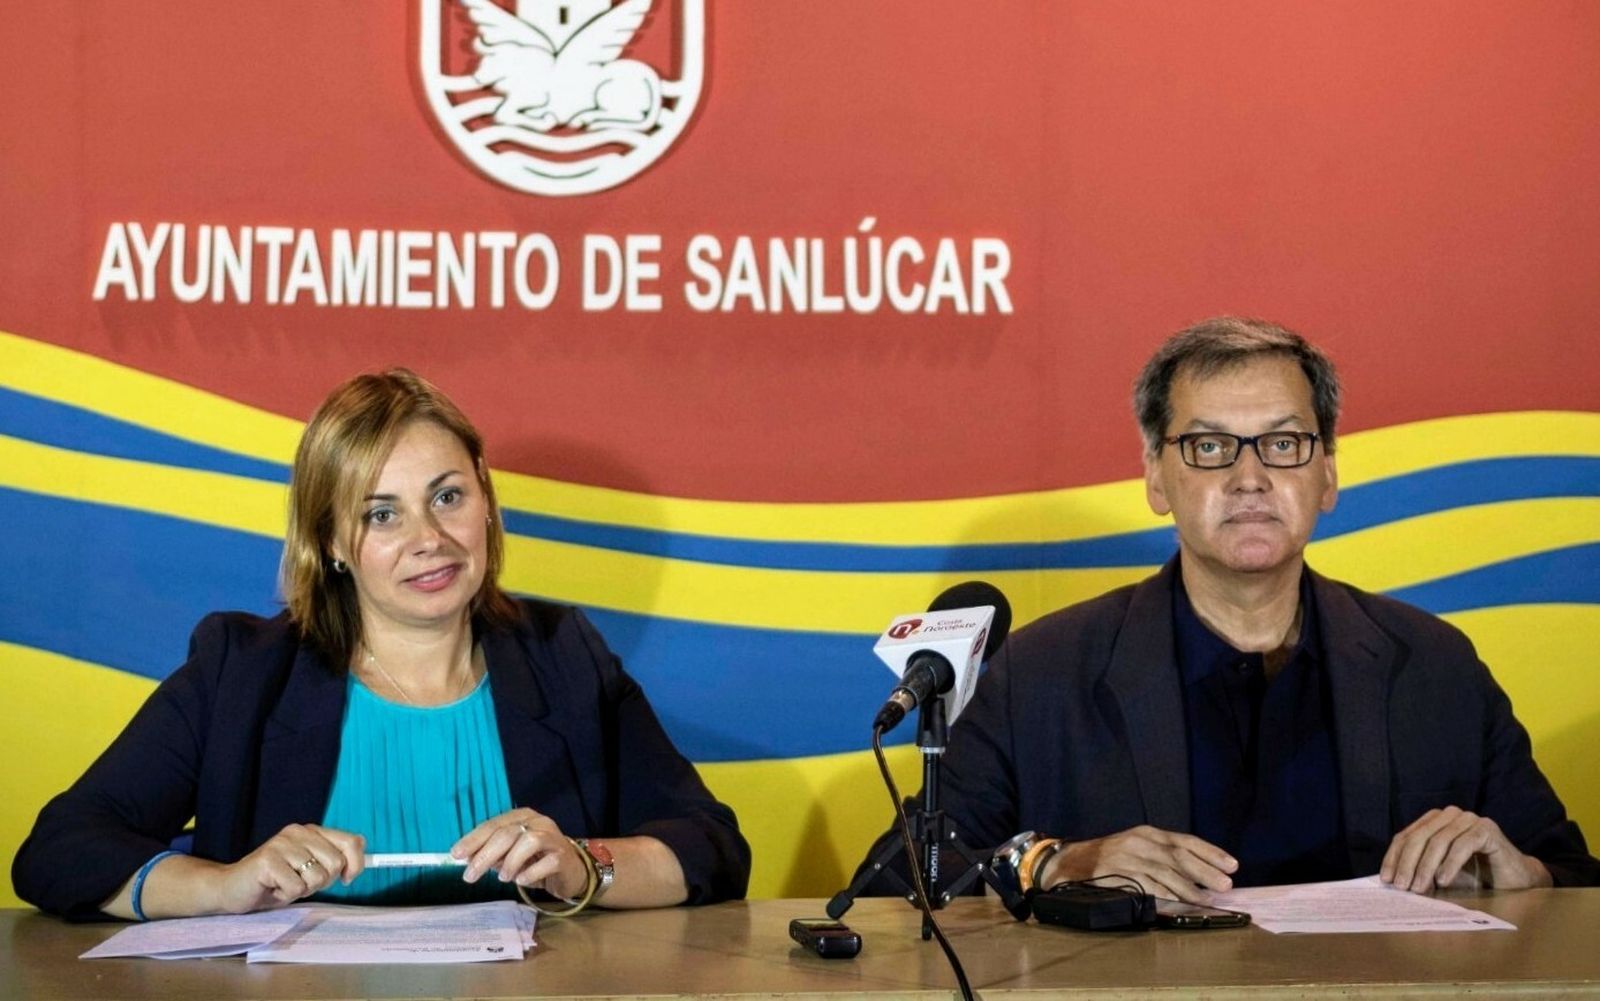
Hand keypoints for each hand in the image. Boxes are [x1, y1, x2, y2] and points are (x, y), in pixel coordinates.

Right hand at [215, 823, 365, 912]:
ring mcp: (281, 844)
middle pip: (335, 864)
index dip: (356, 863)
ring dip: (302, 890)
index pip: (350, 842)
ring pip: (316, 878)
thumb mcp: (309, 869)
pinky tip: (272, 888)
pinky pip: (296, 888)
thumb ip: (332, 858)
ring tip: (284, 884)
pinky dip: (286, 895)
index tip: (348, 879)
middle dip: (322, 882)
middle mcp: (297, 832)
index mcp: (311, 831)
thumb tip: (360, 852)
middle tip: (300, 882)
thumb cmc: (275, 881)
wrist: (233, 890)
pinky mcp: (267, 861)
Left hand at [452, 808, 588, 899]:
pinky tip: (522, 880)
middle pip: (507, 833)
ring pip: (527, 841)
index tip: (456, 855)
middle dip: (485, 855)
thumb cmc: (536, 861)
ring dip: (510, 861)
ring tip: (502, 878)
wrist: (570, 871)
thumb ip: (492, 854)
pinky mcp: (564, 855)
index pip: (493, 825)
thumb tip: (467, 858)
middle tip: (469, 876)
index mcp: (521, 817)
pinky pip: (547, 862)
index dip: (473, 839)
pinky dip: (531, 872)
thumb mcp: (510, 857)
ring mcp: (553, 837)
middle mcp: (538, 822)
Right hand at [1039, 825, 1236, 903]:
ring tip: (1207, 900)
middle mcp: (1140, 842)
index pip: (1186, 841)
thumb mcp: (1137, 848)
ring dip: (1189, 888)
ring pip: (1165, 872)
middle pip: (1179, 856)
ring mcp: (1128, 857)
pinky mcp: (1117, 873)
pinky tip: (1178, 904)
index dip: (1211, 853)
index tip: (1232, 865)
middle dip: (1205, 871)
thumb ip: (1164, 857)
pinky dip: (1165, 896)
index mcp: (1148, 833)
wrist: (1070, 862)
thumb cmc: (1110, 858)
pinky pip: (1146, 886)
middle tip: (1226, 885)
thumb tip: (1199, 875)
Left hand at [1380, 806, 1550, 891]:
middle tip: (1401, 887)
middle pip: (1419, 837)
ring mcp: (1468, 819)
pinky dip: (1450, 864)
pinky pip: (1462, 845)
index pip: (1405, 837)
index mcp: (1432, 821)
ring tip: (1419, 889)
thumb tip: (1390, 883)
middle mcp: (1448, 815)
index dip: (1394, 858)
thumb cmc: (1474, 876)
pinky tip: (1443, 881)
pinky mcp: (1487, 829)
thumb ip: (1418, 871)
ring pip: (1438, 841)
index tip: (1386, 880)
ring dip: (1426, 867)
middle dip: (1407, 864)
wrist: (1513, 880)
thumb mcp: (1439, 874)